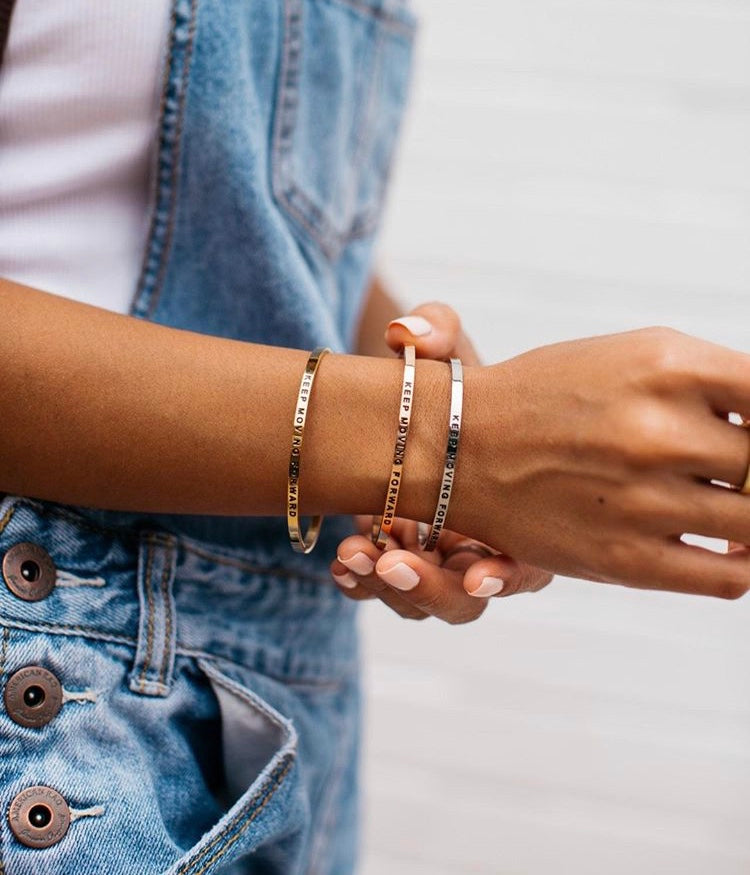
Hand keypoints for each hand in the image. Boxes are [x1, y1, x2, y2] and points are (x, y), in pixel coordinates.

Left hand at [332, 300, 553, 622]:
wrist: (409, 407)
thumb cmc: (450, 388)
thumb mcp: (448, 355)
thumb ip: (439, 332)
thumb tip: (411, 331)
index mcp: (518, 511)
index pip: (530, 562)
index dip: (508, 575)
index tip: (478, 576)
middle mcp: (481, 546)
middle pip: (466, 598)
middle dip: (430, 589)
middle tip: (390, 564)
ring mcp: (436, 560)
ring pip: (420, 601)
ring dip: (386, 588)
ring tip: (351, 556)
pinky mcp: (397, 561)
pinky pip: (382, 589)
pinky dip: (361, 584)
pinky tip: (340, 563)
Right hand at [451, 327, 749, 598]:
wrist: (463, 446)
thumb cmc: (550, 397)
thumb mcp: (636, 357)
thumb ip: (717, 384)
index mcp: (666, 367)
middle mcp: (658, 433)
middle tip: (726, 468)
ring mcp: (644, 502)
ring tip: (729, 501)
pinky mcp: (627, 560)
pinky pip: (730, 577)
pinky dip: (747, 563)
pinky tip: (733, 545)